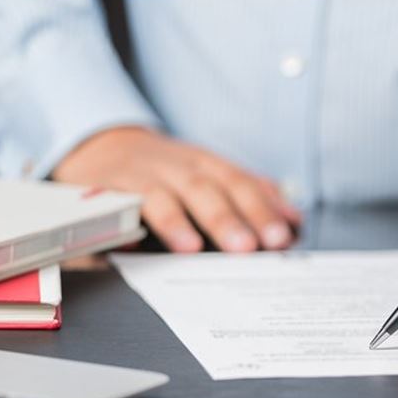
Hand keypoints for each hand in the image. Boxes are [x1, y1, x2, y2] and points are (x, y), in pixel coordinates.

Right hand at [53, 127, 300, 252]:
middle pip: (207, 188)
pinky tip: (132, 248)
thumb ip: (252, 198)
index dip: (263, 209)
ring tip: (193, 250)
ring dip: (179, 222)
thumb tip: (296, 222)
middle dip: (229, 217)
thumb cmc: (169, 174)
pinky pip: (111, 207)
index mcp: (208, 164)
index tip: (284, 236)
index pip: (241, 184)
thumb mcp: (211, 178)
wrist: (102, 147)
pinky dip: (121, 226)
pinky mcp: (102, 191)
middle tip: (249, 247)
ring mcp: (139, 176)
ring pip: (161, 196)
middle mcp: (176, 166)